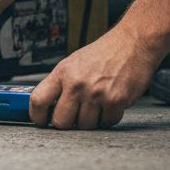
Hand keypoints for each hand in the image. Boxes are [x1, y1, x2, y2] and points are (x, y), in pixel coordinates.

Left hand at [29, 27, 157, 129]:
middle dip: (66, 123)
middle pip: (61, 121)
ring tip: (95, 105)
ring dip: (89, 121)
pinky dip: (108, 117)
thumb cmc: (103, 53)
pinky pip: (106, 123)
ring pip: (84, 126)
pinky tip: (109, 104)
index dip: (36, 116)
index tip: (41, 121)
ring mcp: (96, 94)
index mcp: (63, 73)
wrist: (132, 44)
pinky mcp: (116, 101)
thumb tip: (47, 106)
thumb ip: (60, 84)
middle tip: (72, 117)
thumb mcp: (73, 63)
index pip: (38, 100)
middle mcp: (77, 84)